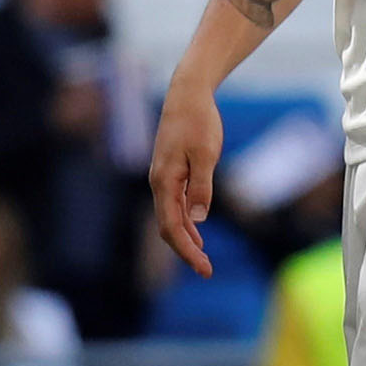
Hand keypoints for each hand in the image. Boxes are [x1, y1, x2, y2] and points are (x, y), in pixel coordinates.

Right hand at [149, 78, 224, 276]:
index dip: (187, 250)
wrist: (187, 94)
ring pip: (169, 217)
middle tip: (206, 271)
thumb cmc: (198, 122)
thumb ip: (201, 187)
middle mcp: (158, 182)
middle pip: (167, 227)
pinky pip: (172, 204)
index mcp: (165, 181)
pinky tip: (197, 231)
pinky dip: (183, 222)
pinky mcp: (169, 171)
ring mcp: (162, 177)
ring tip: (202, 258)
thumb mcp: (206, 155)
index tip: (204, 268)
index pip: (172, 226)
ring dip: (184, 238)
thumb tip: (197, 218)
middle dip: (185, 250)